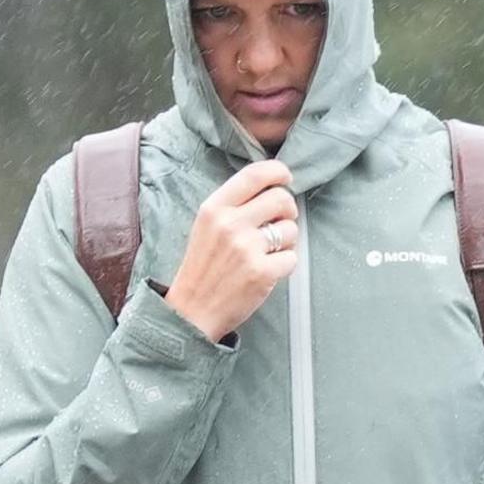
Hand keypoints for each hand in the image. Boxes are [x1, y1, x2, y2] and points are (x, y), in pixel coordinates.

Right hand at [160, 160, 299, 339]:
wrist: (191, 311)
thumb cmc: (203, 267)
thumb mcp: (206, 226)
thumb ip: (234, 206)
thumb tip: (273, 188)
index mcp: (214, 208)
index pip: (255, 174)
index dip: (278, 171)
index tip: (286, 177)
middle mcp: (230, 224)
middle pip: (281, 199)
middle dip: (288, 210)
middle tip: (279, 223)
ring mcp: (247, 248)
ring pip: (291, 229)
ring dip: (286, 241)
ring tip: (267, 252)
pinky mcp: (263, 272)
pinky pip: (292, 257)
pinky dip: (285, 264)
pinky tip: (267, 270)